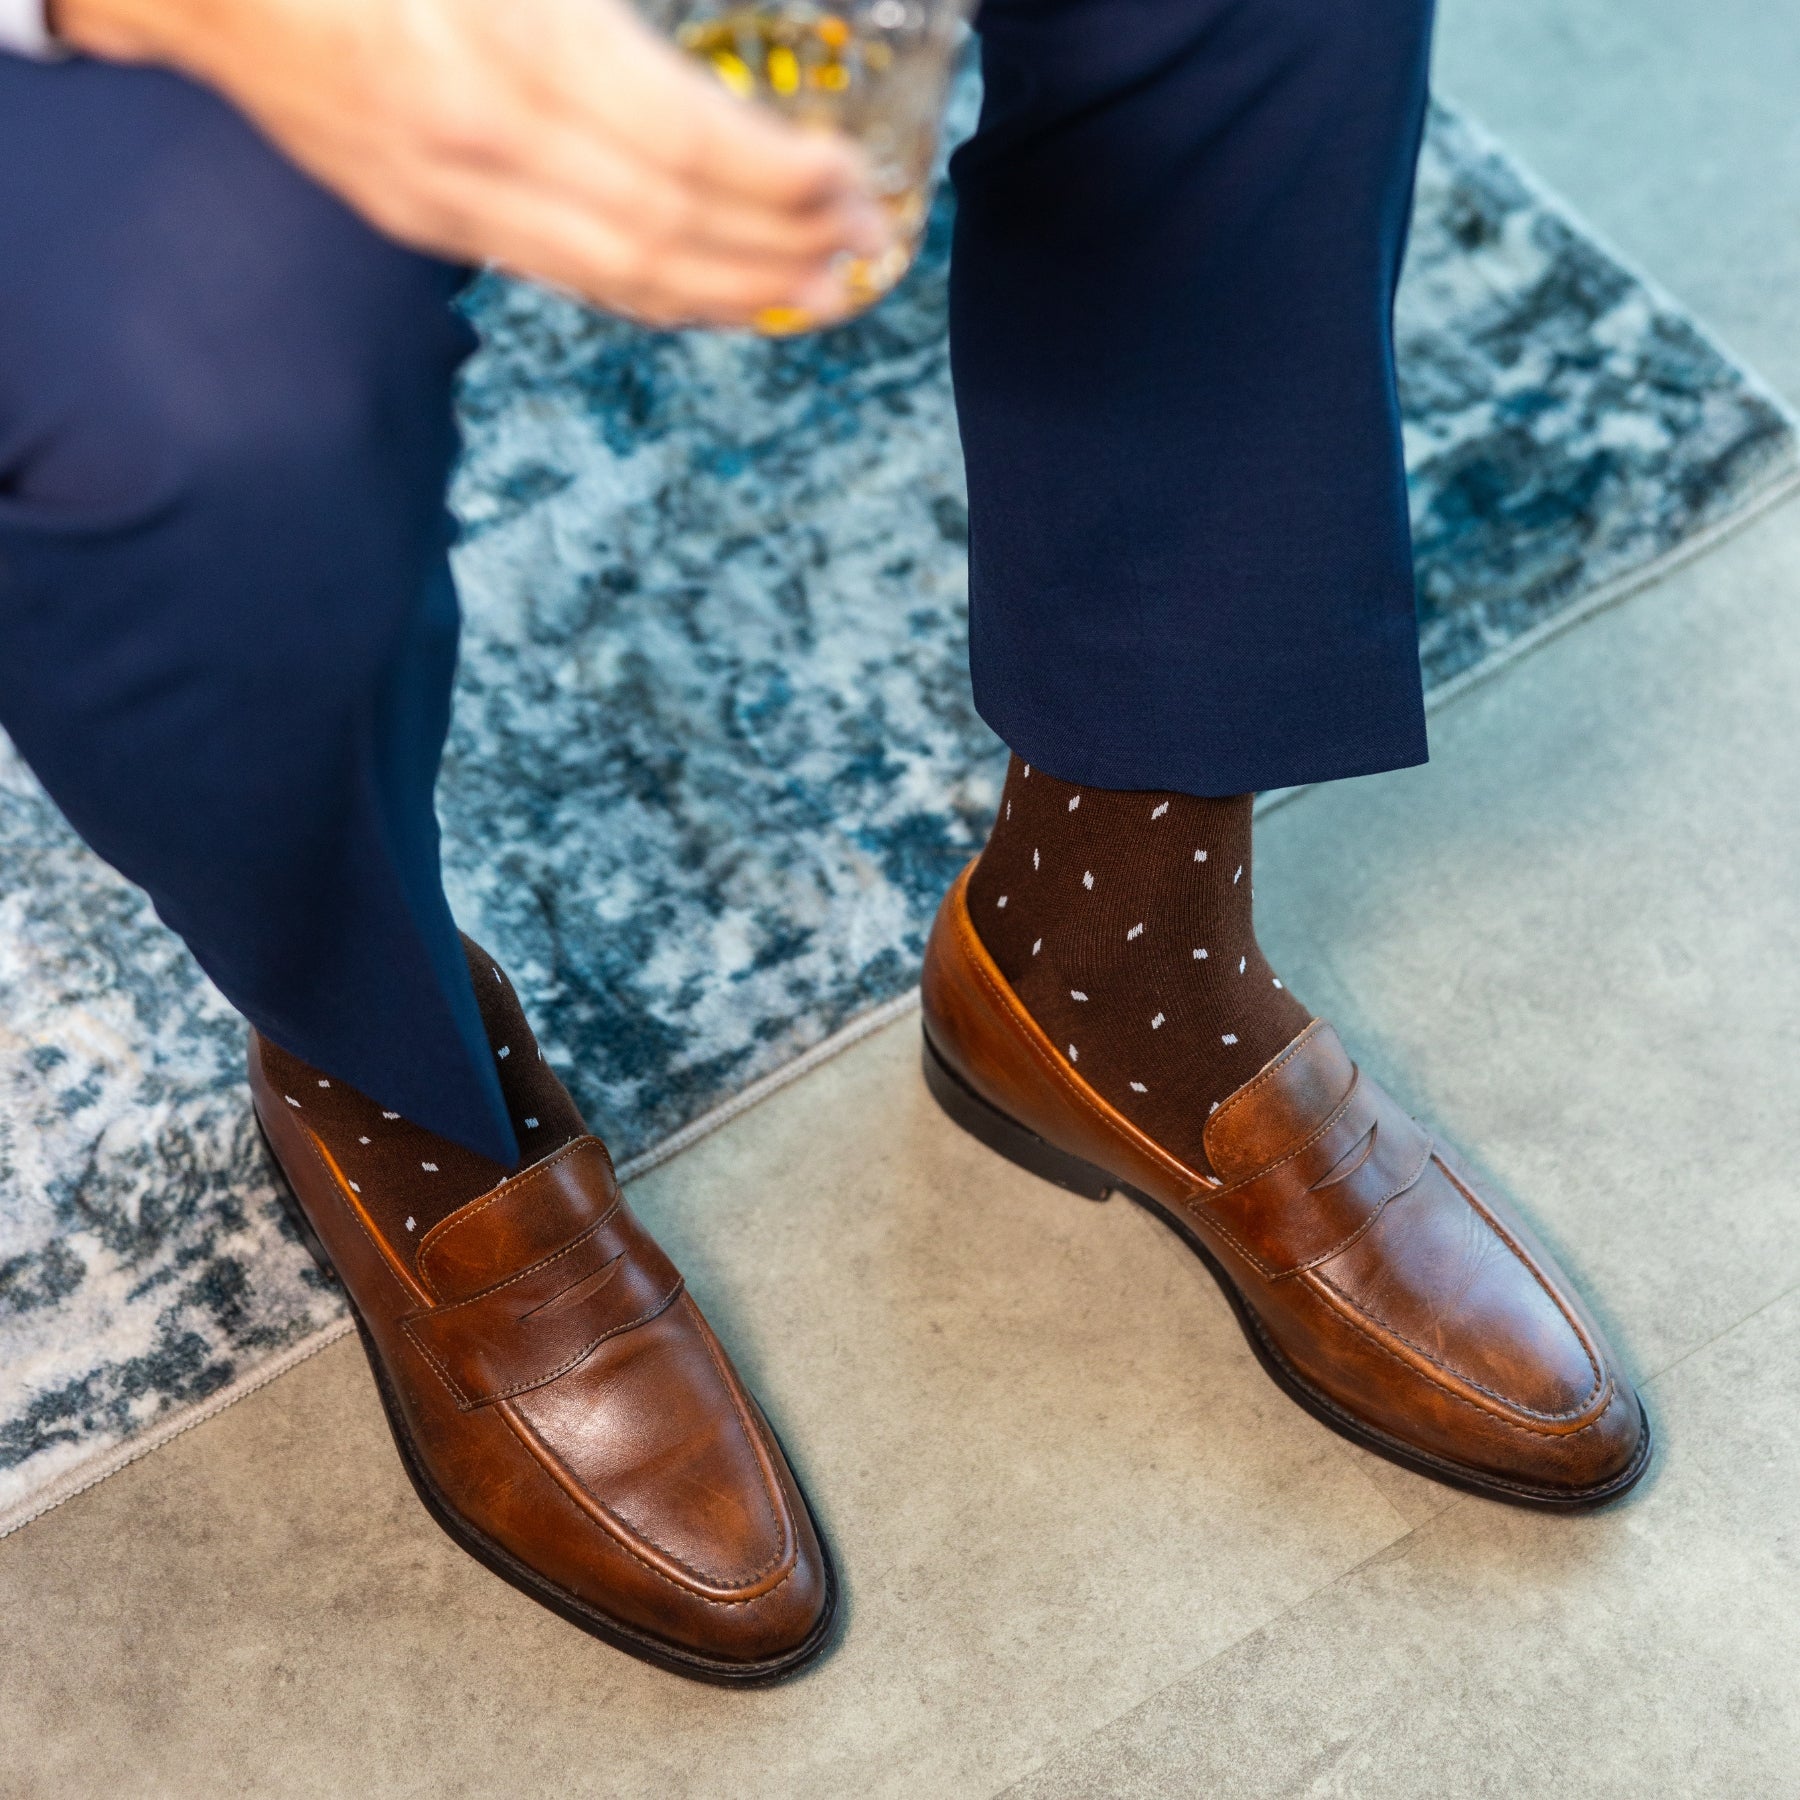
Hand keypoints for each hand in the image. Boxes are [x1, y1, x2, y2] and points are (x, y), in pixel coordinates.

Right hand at [55, 0, 891, 327]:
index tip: (852, 179)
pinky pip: (564, 278)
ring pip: (618, 276)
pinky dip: (652, 296)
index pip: (685, 145)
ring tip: (811, 297)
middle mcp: (482, 134)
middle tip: (857, 250)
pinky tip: (712, 297)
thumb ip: (606, 4)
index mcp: (514, 38)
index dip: (781, 177)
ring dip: (728, 297)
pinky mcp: (421, 219)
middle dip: (774, 250)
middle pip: (666, 229)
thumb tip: (709, 67)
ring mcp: (447, 191)